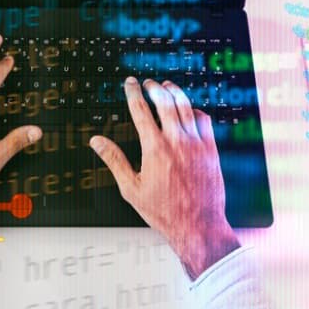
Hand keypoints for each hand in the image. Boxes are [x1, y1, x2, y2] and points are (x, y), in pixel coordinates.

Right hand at [89, 77, 239, 279]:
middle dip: (154, 87)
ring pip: (186, 106)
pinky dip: (194, 110)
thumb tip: (97, 142)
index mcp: (155, 148)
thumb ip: (114, 160)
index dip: (133, 92)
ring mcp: (197, 144)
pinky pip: (204, 120)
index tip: (130, 83)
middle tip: (148, 82)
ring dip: (175, 92)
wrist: (198, 226)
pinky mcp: (211, 150)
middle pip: (165, 101)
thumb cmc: (165, 212)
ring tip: (167, 86)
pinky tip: (189, 110)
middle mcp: (177, 141)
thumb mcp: (131, 188)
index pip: (141, 110)